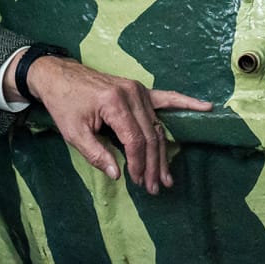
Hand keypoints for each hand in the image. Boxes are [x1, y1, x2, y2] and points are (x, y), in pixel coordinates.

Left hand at [24, 55, 211, 194]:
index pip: (135, 139)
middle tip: (156, 188)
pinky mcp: (139, 89)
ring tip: (168, 177)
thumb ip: (96, 153)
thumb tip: (118, 174)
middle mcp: (132, 94)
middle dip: (154, 164)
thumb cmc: (64, 104)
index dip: (139, 163)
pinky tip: (205, 107)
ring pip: (157, 125)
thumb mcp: (73, 132)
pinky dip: (185, 102)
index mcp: (114, 103)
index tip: (138, 181)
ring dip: (163, 152)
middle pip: (150, 135)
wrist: (58, 75)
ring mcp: (138, 90)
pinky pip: (166, 98)